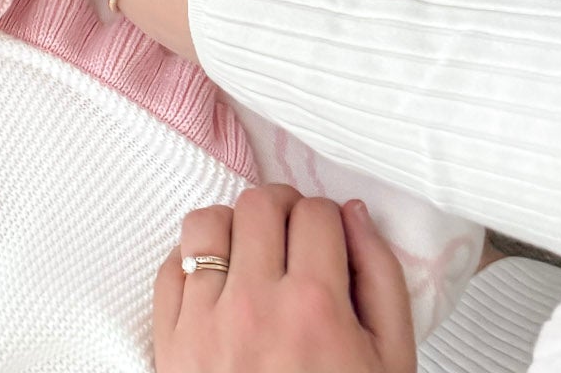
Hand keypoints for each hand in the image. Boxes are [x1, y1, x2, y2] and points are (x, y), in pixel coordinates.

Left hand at [153, 187, 415, 371]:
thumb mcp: (391, 363)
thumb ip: (381, 279)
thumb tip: (356, 216)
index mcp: (316, 309)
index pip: (316, 213)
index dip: (328, 220)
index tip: (329, 238)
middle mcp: (255, 305)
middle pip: (260, 204)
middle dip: (284, 211)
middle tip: (295, 236)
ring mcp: (205, 319)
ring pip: (207, 222)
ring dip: (233, 227)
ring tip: (253, 253)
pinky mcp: (170, 338)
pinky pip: (171, 265)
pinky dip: (193, 262)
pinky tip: (220, 282)